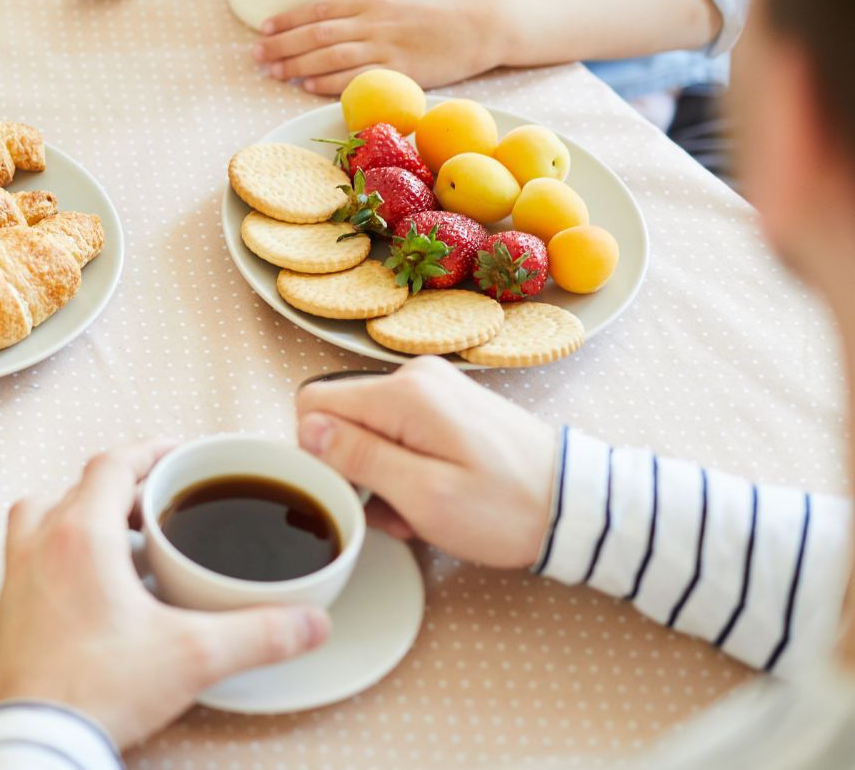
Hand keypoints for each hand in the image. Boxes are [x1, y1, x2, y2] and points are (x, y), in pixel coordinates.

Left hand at [0, 441, 329, 749]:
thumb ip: (259, 634)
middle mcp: (39, 545)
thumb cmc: (95, 691)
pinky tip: (94, 589)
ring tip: (123, 541)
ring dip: (82, 516)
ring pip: (44, 517)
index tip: (176, 454)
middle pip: (80, 488)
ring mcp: (17, 577)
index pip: (112, 464)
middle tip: (162, 503)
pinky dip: (61, 554)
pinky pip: (32, 558)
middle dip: (123, 487)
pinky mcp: (9, 612)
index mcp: (80, 535)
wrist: (34, 739)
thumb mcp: (193, 657)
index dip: (149, 451)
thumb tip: (308, 623)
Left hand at [255, 0, 508, 93]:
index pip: (318, 9)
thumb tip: (329, 12)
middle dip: (281, 44)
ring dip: (296, 63)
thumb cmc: (435, 14)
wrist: (479, 26)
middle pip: (316, 33)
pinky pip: (355, 77)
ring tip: (272, 71)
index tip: (264, 29)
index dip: (287, 20)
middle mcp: (373, 21)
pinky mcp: (399, 70)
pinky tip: (306, 84)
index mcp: (370, 0)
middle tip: (255, 55)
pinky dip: (327, 80)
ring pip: (330, 55)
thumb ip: (363, 6)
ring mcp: (385, 46)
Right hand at [294, 356, 557, 568]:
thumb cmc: (506, 509)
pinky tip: (432, 494)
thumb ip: (360, 458)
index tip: (357, 491)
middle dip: (354, 468)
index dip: (320, 454)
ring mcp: (435, 387)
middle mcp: (415, 376)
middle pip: (341, 416)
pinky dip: (404, 464)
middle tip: (394, 511)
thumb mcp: (425, 496)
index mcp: (404, 393)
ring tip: (419, 509)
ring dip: (381, 473)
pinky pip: (398, 430)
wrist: (578, 507)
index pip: (312, 404)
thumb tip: (308, 429)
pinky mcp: (449, 404)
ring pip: (368, 428)